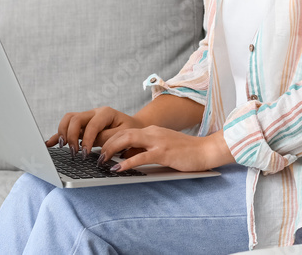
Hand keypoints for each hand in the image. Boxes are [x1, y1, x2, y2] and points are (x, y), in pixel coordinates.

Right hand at [44, 106, 142, 157]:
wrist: (134, 127)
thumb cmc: (131, 131)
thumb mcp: (125, 135)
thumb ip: (108, 138)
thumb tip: (89, 145)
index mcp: (106, 113)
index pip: (92, 125)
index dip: (87, 140)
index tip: (85, 155)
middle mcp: (94, 112)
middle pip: (75, 118)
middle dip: (72, 136)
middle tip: (74, 152)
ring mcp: (87, 117)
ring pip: (68, 119)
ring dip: (63, 133)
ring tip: (64, 147)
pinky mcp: (83, 125)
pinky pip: (67, 126)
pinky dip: (58, 135)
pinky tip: (49, 143)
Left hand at [96, 126, 235, 171]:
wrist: (206, 150)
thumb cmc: (186, 152)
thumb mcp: (164, 147)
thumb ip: (148, 150)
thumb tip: (129, 158)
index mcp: (152, 131)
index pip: (125, 131)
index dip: (110, 139)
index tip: (99, 149)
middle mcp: (152, 132)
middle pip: (122, 133)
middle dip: (106, 143)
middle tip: (95, 156)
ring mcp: (158, 141)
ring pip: (127, 140)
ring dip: (111, 150)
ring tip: (101, 161)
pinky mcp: (163, 152)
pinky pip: (140, 156)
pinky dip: (126, 163)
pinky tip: (117, 169)